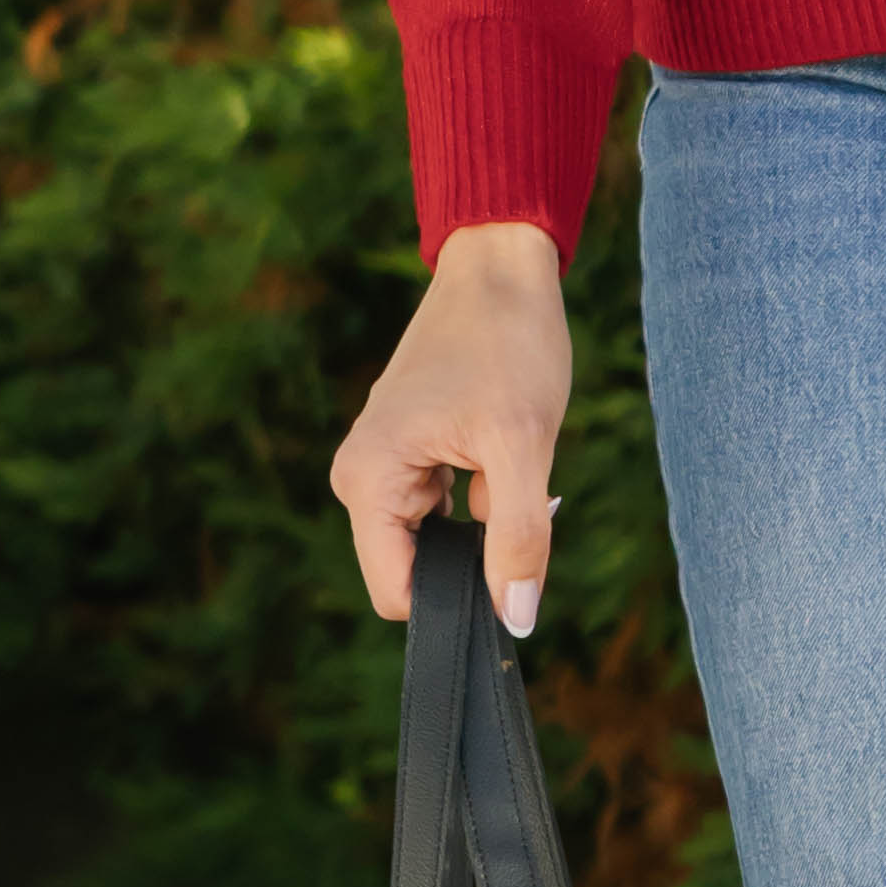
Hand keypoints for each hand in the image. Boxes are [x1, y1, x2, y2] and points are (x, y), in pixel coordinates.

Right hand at [330, 222, 571, 629]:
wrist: (502, 267)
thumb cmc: (507, 343)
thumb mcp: (523, 444)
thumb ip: (518, 537)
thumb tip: (514, 619)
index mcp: (366, 481)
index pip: (397, 593)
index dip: (454, 602)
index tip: (510, 572)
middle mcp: (362, 478)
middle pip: (417, 571)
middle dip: (474, 557)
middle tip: (519, 492)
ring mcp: (386, 466)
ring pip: (439, 541)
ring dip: (486, 522)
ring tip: (511, 459)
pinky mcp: (413, 454)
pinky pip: (448, 510)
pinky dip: (487, 497)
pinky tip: (507, 451)